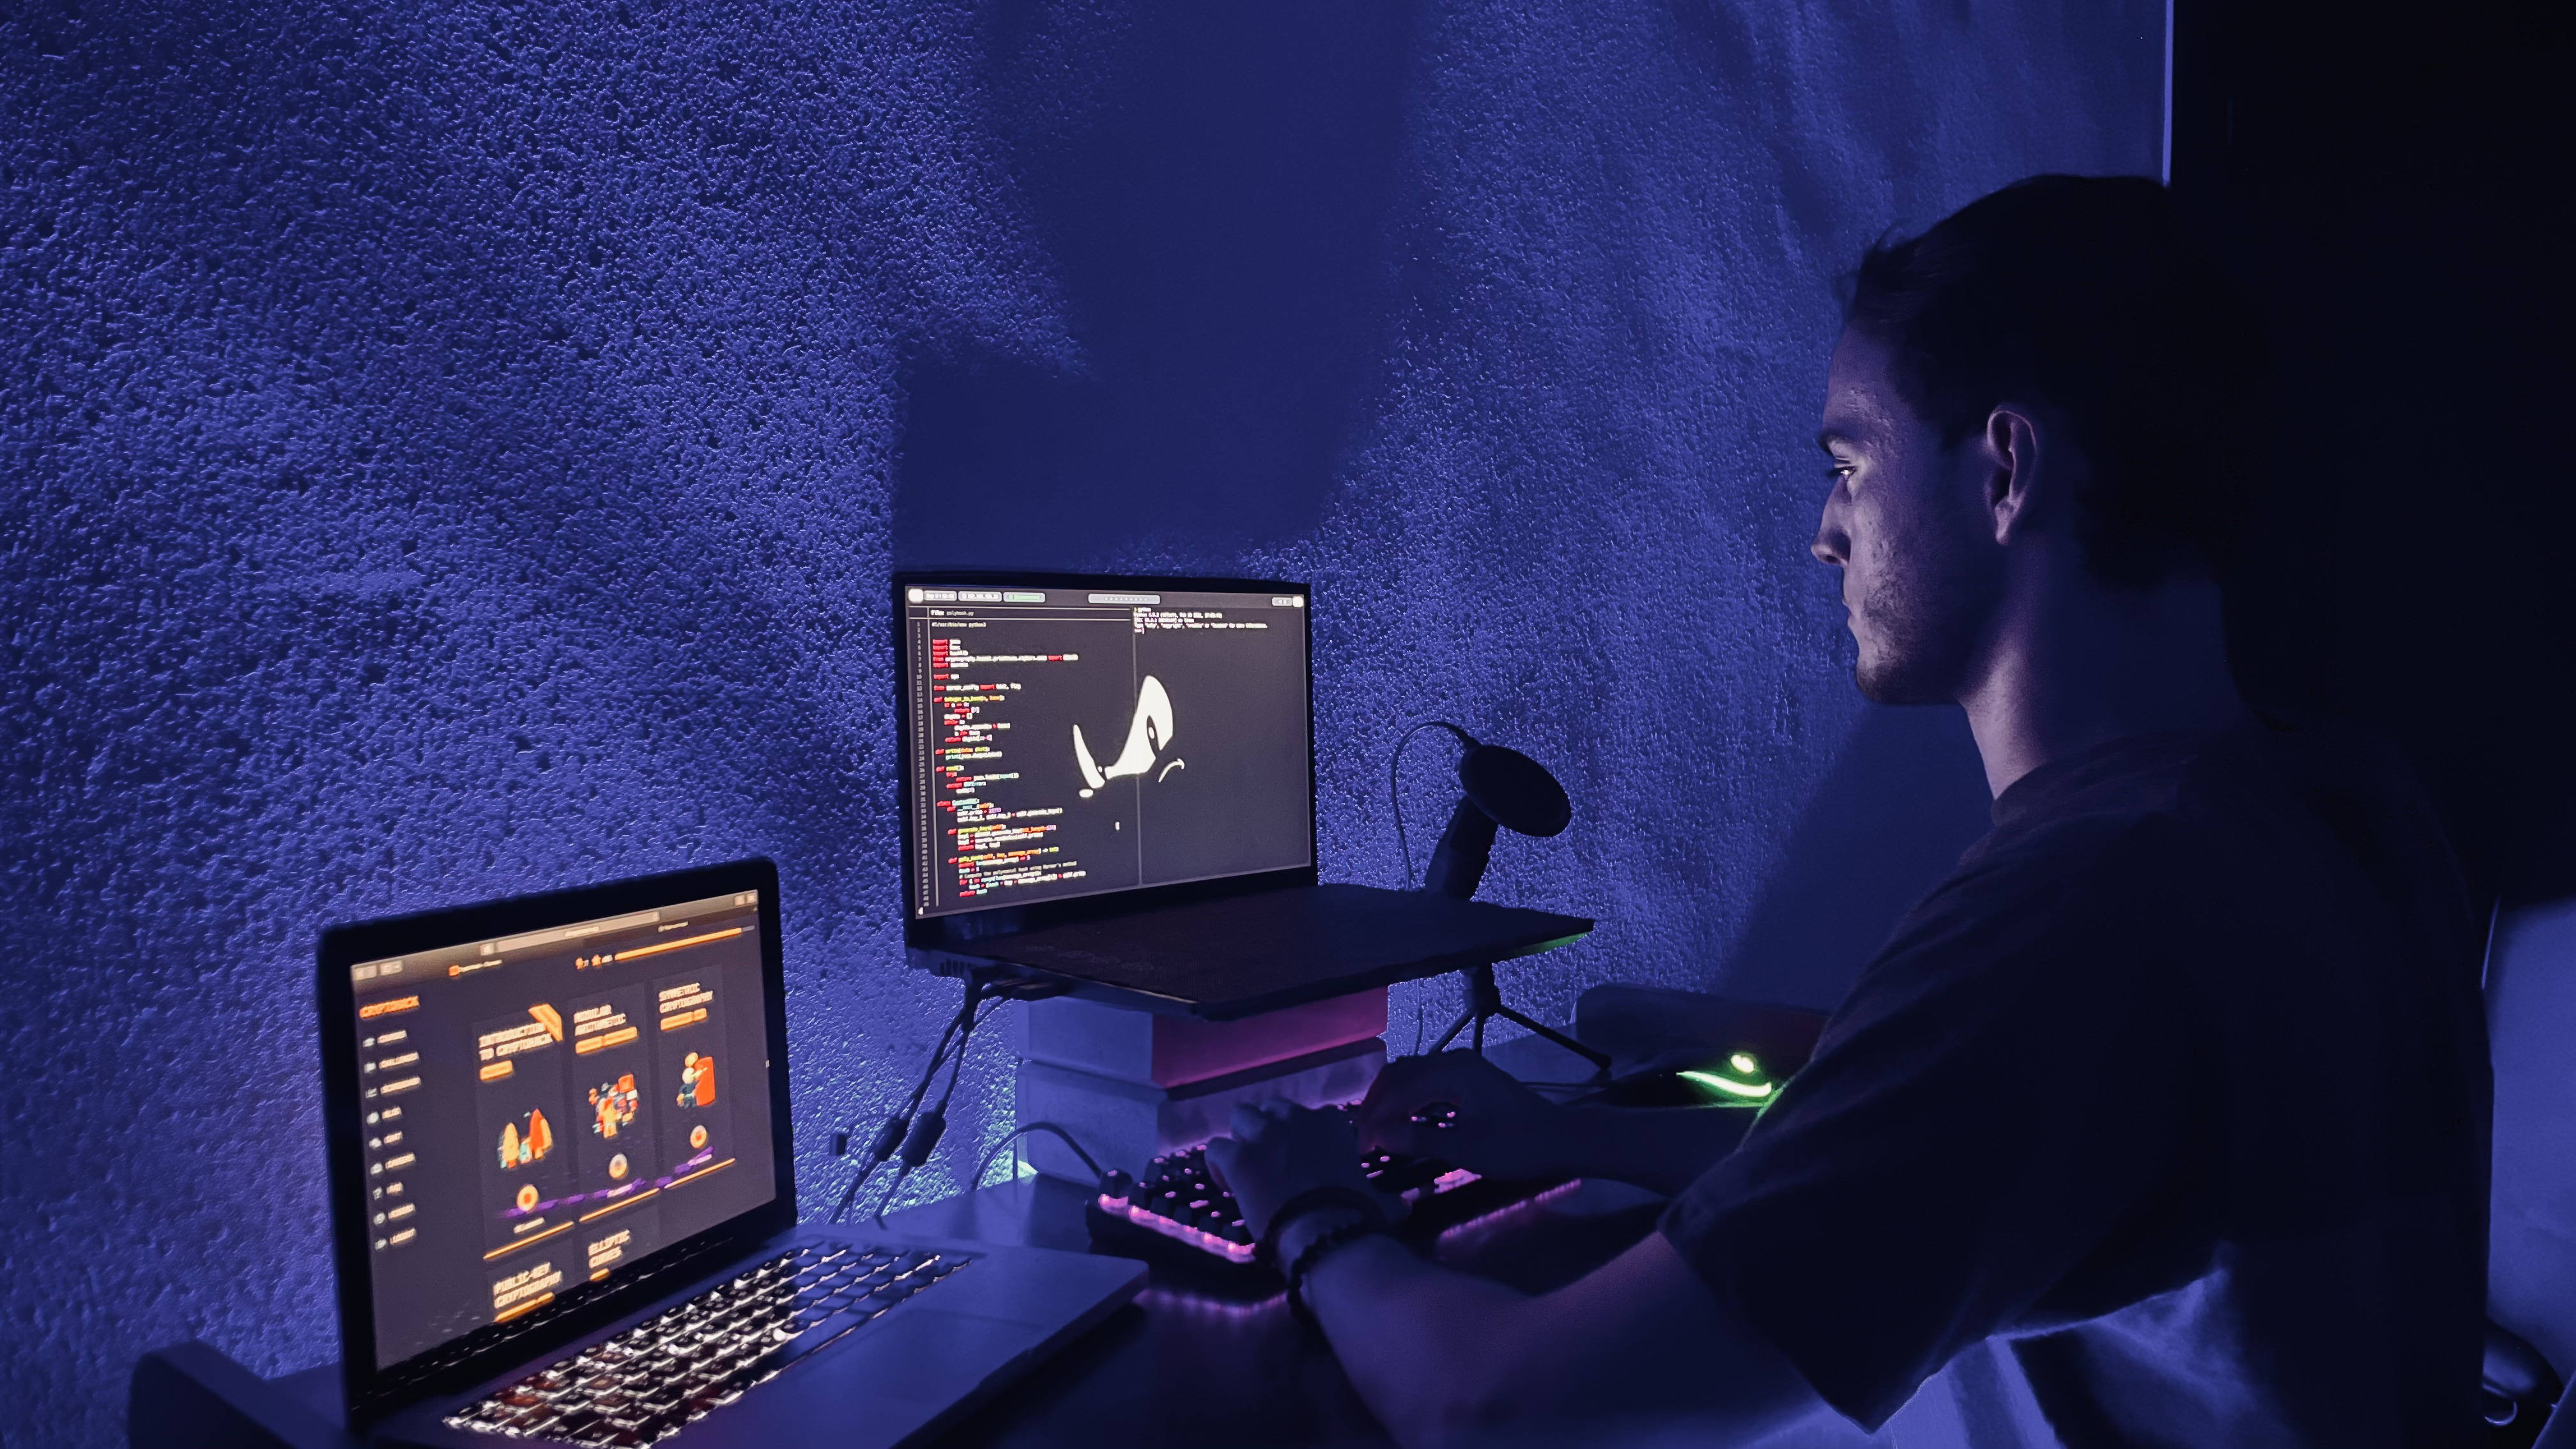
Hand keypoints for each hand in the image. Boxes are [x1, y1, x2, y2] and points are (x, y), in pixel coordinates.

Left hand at [1204, 1099, 1378, 1242]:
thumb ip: (1387, 1200)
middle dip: (1266, 1129)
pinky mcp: (1238, 1157)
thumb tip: (1406, 1209)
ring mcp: (1264, 1136)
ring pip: (1240, 1117)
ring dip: (1240, 1138)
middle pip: (1270, 1108)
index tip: (1301, 1162)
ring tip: (1244, 1167)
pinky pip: (1215, 1148)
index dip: (1302, 1138)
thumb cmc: (1355, 1215)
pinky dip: (1217, 1164)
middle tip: (1268, 1159)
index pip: (1311, 1116)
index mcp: (1330, 1124)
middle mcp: (1296, 1119)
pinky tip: (1225, 1183)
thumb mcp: (1375, 1201)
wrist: (1324, 1231)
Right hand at [1354, 1050, 1561, 1181]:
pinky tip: (1401, 1120)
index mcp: (1453, 1072)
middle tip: (1362, 1139)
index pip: (1399, 1090)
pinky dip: (1407, 1099)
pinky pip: (1425, 1080)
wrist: (1559, 1138)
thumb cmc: (1517, 1145)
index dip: (1375, 1118)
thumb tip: (1379, 1135)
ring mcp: (1461, 1066)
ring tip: (1375, 1132)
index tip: (1360, 1147)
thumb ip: (1420, 1139)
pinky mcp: (1466, 1077)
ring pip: (1410, 1075)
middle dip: (1376, 1105)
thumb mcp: (1467, 1149)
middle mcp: (1453, 1060)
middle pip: (1399, 1075)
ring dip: (1389, 1100)